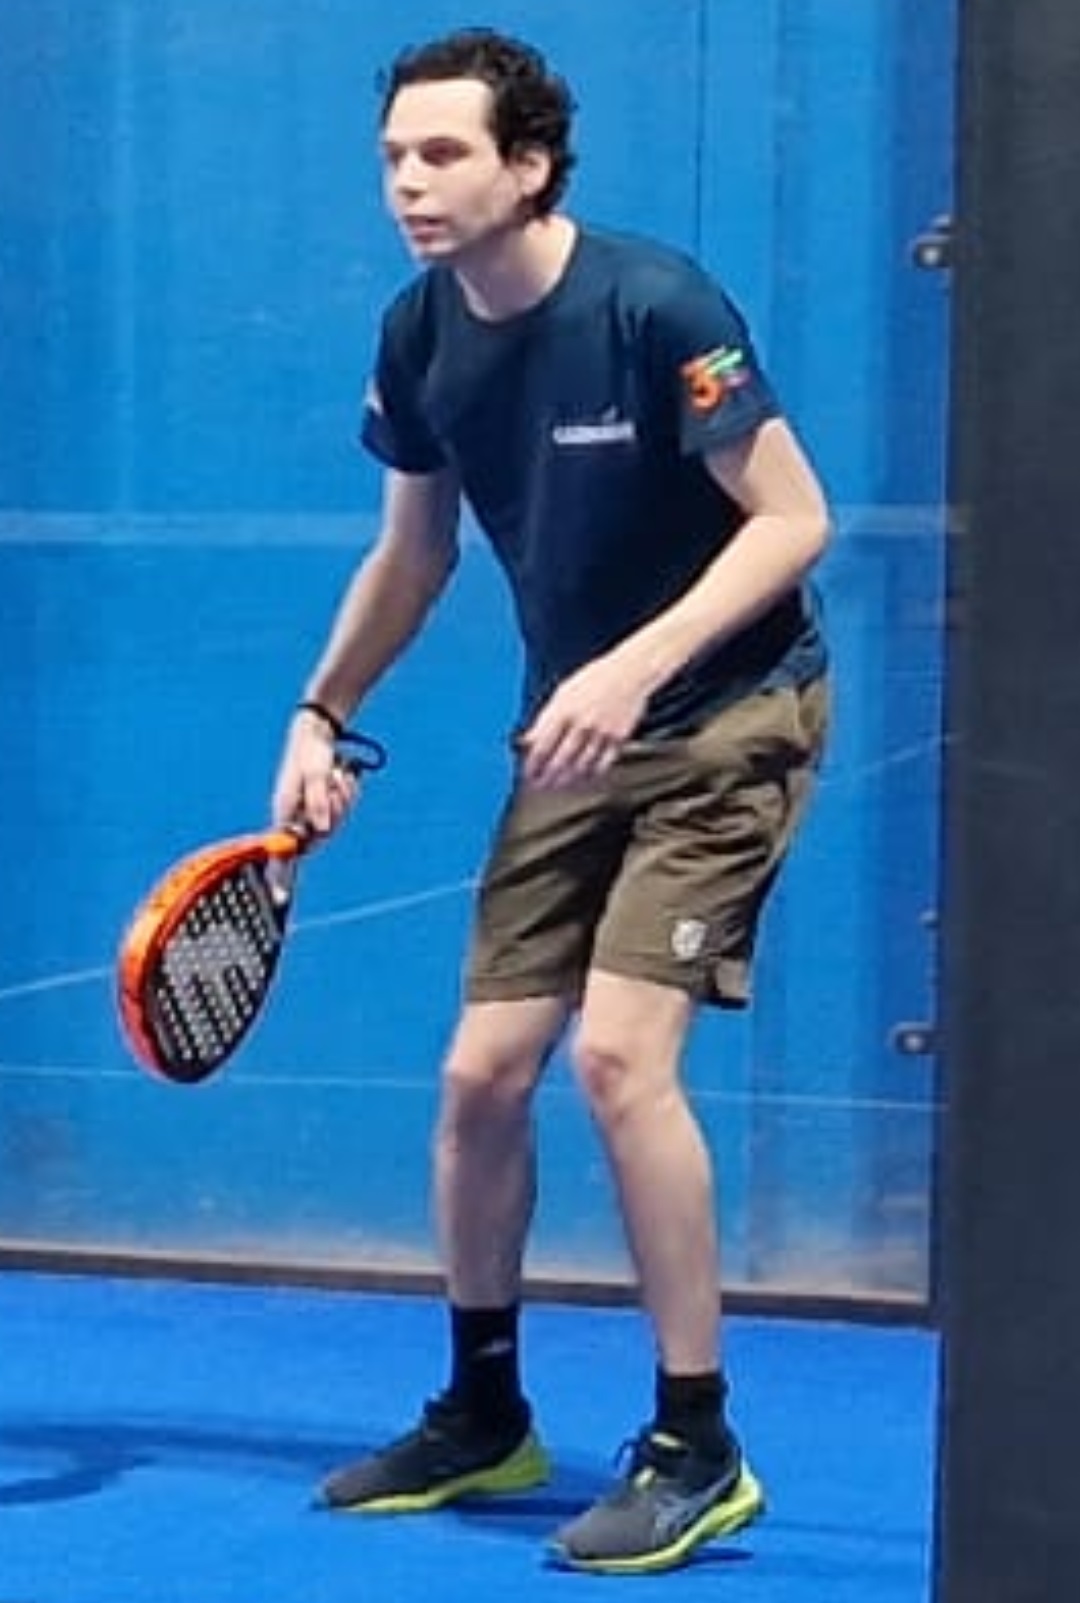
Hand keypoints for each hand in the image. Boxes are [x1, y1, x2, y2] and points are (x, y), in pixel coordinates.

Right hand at [271, 713, 359, 836]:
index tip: (319, 839)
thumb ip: (318, 803)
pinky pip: (343, 808)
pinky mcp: (325, 800)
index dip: (308, 845)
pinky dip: (348, 792)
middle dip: (336, 810)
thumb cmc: (311, 751)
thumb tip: (321, 831)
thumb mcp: (316, 775)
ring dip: (344, 797)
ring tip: (338, 774)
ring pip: (336, 820)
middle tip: (335, 787)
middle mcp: (296, 811)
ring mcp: (312, 807)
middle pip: (322, 834)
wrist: (317, 730)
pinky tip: (345, 775)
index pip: (293, 843)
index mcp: (285, 808)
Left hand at [516, 654, 651, 789]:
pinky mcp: (618, 738)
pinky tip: (584, 776)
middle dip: (547, 776)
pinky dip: (592, 772)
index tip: (528, 773)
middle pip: (560, 760)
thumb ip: (546, 718)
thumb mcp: (563, 693)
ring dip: (567, 779)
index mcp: (564, 711)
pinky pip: (603, 763)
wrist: (629, 673)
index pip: (542, 746)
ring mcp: (601, 732)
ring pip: (581, 765)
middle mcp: (582, 724)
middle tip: (541, 784)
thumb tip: (528, 739)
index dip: (532, 764)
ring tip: (559, 784)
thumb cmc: (595, 679)